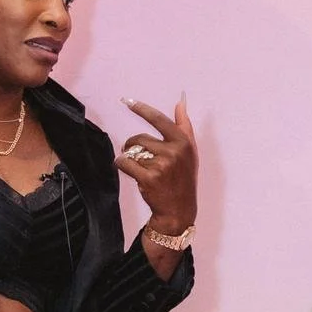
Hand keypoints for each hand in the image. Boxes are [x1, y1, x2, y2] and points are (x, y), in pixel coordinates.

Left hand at [117, 95, 198, 242]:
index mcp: (183, 142)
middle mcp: (174, 152)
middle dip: (133, 146)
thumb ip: (184, 126)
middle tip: (138, 156)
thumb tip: (180, 103)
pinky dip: (121, 165)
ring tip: (138, 168)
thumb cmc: (183, 179)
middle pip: (140, 138)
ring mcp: (162, 165)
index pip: (159, 119)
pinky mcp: (149, 178)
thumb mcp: (190, 152)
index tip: (127, 101)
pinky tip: (129, 171)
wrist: (178, 210)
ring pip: (132, 152)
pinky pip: (125, 163)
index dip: (142, 109)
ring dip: (128, 157)